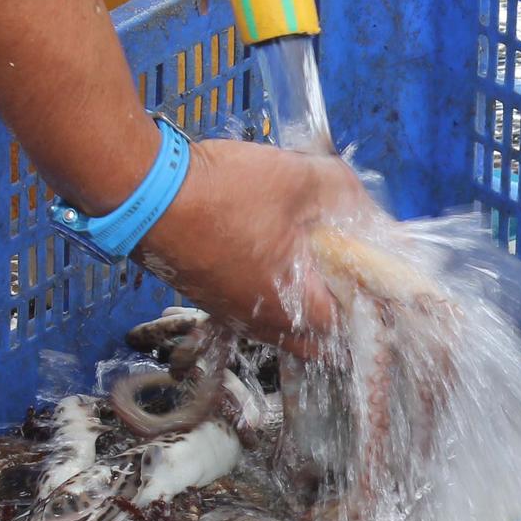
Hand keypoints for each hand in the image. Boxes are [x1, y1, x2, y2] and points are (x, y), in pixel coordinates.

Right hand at [138, 137, 373, 354]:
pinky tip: (273, 259)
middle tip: (346, 276)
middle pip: (315, 341)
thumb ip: (342, 192)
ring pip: (281, 329)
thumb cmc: (224, 192)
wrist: (144, 193)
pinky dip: (271, 296)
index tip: (375, 274)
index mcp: (293, 304)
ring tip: (313, 266)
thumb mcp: (297, 178)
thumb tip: (368, 207)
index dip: (367, 300)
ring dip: (301, 307)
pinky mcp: (208, 299)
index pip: (348, 324)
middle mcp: (262, 323)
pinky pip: (253, 312)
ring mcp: (231, 314)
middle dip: (336, 315)